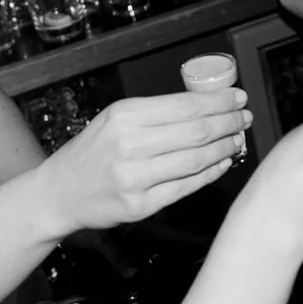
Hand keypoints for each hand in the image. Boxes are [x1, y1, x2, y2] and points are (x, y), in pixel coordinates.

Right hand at [37, 90, 249, 234]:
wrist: (58, 192)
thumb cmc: (91, 153)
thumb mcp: (113, 120)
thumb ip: (154, 113)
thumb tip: (204, 107)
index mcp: (124, 116)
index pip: (185, 105)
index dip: (218, 101)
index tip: (237, 97)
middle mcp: (129, 145)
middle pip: (195, 131)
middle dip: (228, 122)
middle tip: (244, 118)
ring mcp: (135, 178)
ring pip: (195, 159)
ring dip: (224, 148)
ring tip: (236, 139)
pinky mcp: (140, 205)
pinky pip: (186, 187)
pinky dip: (210, 173)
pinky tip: (221, 163)